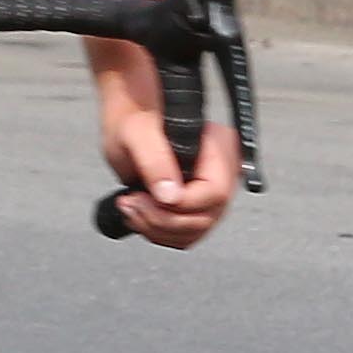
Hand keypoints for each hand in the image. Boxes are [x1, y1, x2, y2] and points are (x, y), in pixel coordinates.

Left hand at [99, 90, 239, 248]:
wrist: (128, 119)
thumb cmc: (134, 118)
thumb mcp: (138, 133)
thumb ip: (155, 161)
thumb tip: (170, 197)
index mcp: (220, 149)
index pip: (214, 193)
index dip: (178, 205)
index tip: (143, 198)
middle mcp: (223, 172)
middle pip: (207, 217)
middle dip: (163, 220)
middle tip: (130, 204)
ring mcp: (212, 190)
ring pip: (196, 231)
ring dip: (158, 230)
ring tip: (129, 207)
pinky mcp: (196, 204)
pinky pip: (186, 234)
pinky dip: (160, 232)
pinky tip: (139, 214)